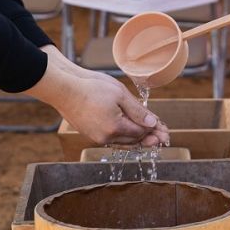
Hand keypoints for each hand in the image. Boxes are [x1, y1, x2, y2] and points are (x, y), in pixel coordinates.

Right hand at [30, 48, 169, 146]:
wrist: (64, 89)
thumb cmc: (91, 87)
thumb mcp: (119, 94)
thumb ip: (137, 111)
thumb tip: (152, 124)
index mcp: (115, 128)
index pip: (142, 133)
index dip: (155, 131)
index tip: (166, 131)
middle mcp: (106, 138)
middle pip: (134, 141)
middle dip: (150, 138)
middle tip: (164, 136)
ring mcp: (97, 137)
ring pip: (123, 142)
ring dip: (138, 138)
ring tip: (151, 137)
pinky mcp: (90, 134)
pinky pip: (112, 139)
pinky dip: (124, 136)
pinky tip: (130, 132)